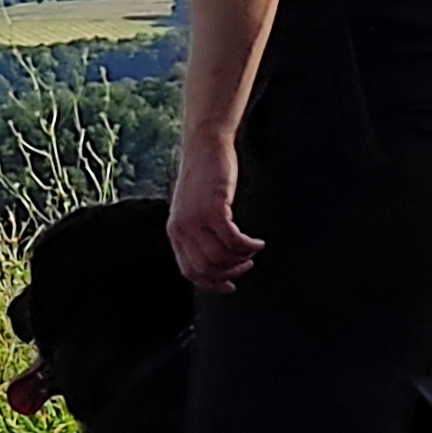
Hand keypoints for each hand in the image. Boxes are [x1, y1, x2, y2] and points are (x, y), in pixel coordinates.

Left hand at [168, 139, 263, 293]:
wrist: (204, 146)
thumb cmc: (203, 177)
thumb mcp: (193, 209)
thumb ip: (198, 233)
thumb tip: (215, 260)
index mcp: (174, 232)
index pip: (190, 272)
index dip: (212, 284)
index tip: (230, 286)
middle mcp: (182, 229)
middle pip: (207, 269)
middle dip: (231, 273)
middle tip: (246, 265)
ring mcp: (196, 220)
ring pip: (222, 257)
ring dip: (242, 258)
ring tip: (252, 250)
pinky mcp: (214, 209)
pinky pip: (234, 241)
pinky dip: (249, 246)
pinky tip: (257, 242)